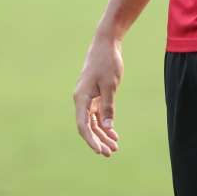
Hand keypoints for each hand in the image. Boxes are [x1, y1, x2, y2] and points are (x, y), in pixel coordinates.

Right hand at [73, 32, 123, 156]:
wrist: (106, 43)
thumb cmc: (107, 62)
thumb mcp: (110, 85)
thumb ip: (108, 107)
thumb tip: (106, 128)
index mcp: (81, 98)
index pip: (83, 125)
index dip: (91, 140)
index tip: (100, 151)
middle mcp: (81, 100)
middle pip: (87, 126)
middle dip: (98, 141)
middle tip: (110, 153)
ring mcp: (87, 97)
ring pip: (93, 122)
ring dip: (102, 134)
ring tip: (114, 147)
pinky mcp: (94, 94)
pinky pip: (97, 114)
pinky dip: (105, 124)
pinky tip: (113, 133)